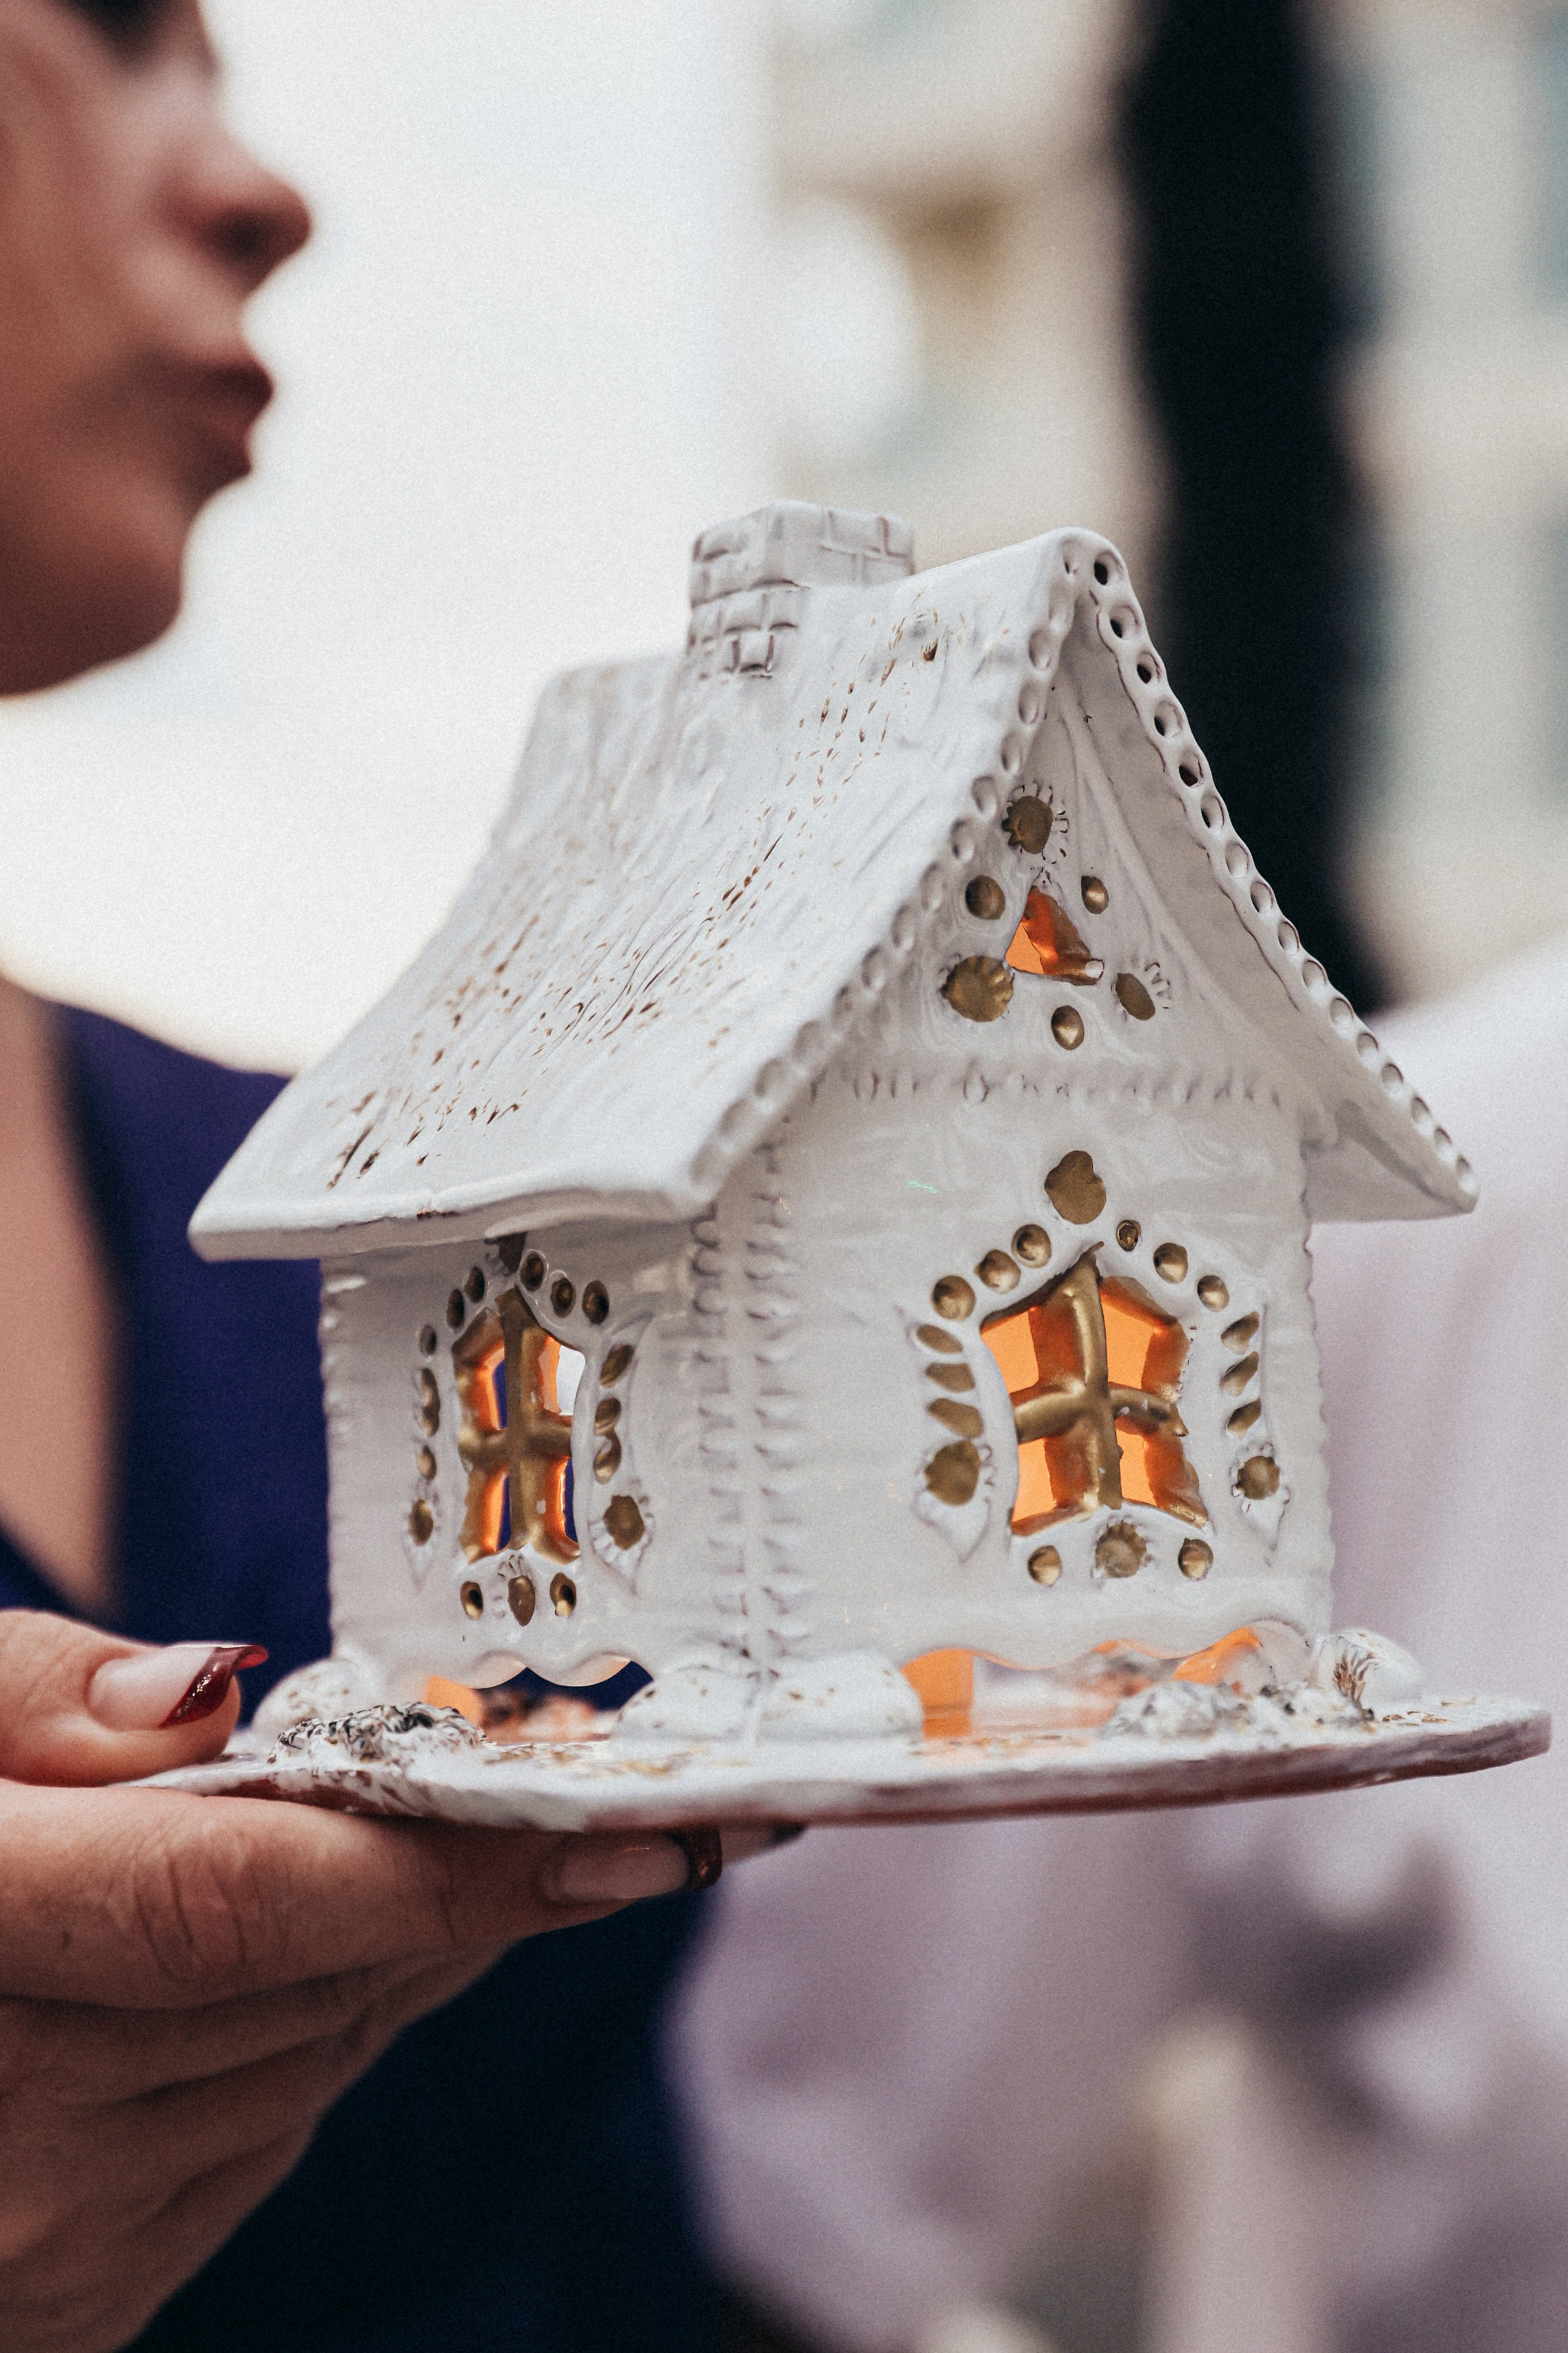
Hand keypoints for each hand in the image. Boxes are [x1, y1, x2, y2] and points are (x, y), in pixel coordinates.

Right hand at [0, 1611, 756, 2351]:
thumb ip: (28, 1701)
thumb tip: (206, 1698)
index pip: (239, 1903)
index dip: (451, 1862)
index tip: (642, 1825)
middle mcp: (4, 2131)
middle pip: (309, 1981)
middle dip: (465, 1887)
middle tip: (593, 1798)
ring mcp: (39, 2244)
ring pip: (312, 2063)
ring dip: (403, 1953)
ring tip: (463, 1851)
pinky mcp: (74, 2297)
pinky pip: (262, 2141)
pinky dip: (322, 2035)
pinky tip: (334, 1954)